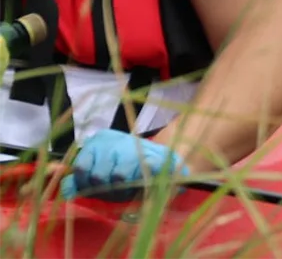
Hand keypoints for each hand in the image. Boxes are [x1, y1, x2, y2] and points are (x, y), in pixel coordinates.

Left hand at [59, 129, 187, 201]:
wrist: (164, 163)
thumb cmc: (126, 169)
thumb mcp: (99, 172)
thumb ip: (79, 181)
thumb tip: (65, 191)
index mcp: (98, 141)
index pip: (81, 167)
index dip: (85, 184)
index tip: (95, 188)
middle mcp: (116, 140)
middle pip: (98, 175)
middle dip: (106, 190)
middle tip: (116, 189)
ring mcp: (137, 147)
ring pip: (119, 177)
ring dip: (124, 190)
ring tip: (129, 187)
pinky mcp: (158, 156)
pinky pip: (145, 169)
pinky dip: (144, 177)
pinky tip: (146, 180)